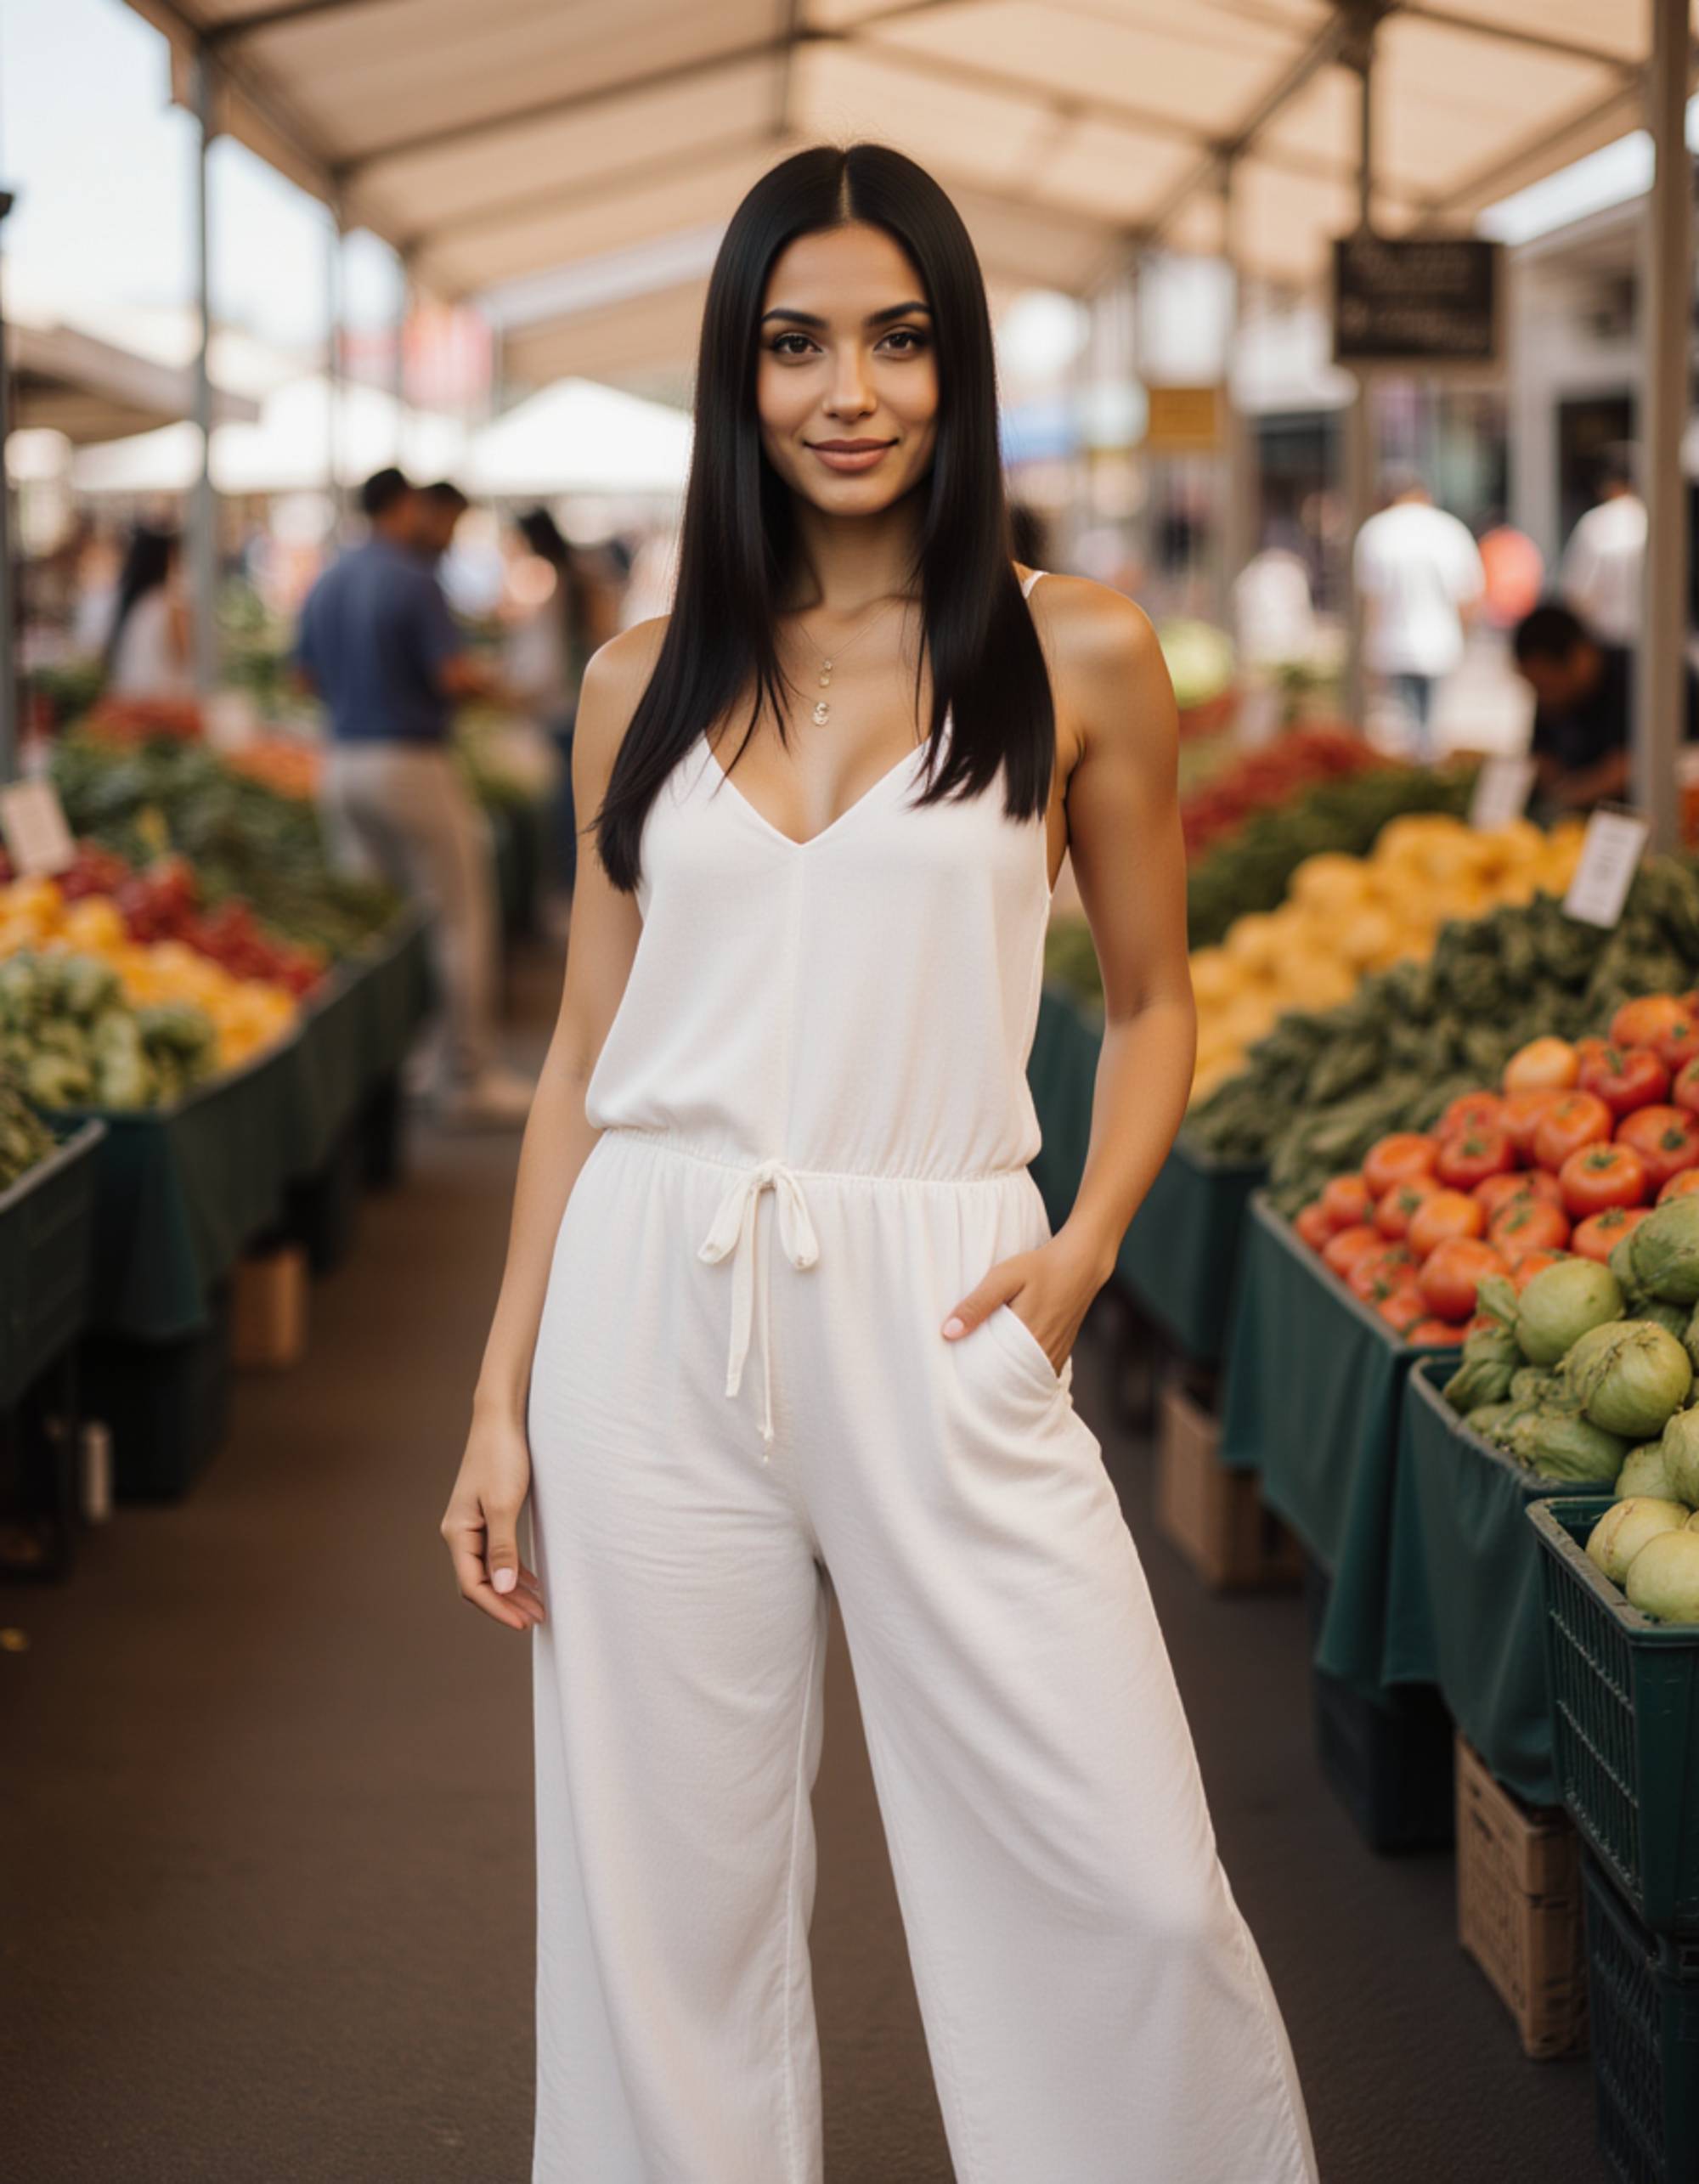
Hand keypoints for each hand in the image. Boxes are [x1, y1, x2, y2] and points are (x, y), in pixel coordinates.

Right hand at [440, 1409, 546, 1632]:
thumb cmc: (501, 1457)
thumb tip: (503, 1588)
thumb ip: (503, 1548)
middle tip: (537, 1619)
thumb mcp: (504, 1504)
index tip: (524, 1622)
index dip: (498, 1608)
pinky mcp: (486, 1516)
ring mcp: (472, 1525)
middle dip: (506, 1604)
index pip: (472, 1585)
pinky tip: (530, 1579)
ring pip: (489, 1570)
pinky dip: (512, 1570)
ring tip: (537, 1606)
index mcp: (458, 1533)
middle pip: (479, 1582)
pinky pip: (495, 1554)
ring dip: (511, 1590)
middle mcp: (459, 1532)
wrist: (500, 1420)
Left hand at [938, 1235, 1103, 1376]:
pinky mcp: (1061, 1352)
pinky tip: (1007, 1361)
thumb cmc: (1040, 1267)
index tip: (957, 1375)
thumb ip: (977, 1305)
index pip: (994, 1374)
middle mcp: (1044, 1354)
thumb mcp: (1003, 1278)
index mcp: (1027, 1340)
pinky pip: (1038, 1371)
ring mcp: (1056, 1355)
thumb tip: (948, 1332)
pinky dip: (1022, 1370)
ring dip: (1006, 1377)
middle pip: (1009, 1381)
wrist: (1081, 1263)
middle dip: (988, 1380)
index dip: (974, 1377)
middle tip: (966, 1374)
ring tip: (983, 1369)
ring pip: (1024, 1378)